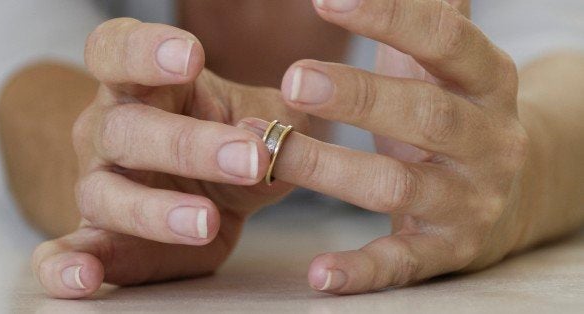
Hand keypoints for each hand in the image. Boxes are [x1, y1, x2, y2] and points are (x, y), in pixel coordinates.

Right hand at [31, 18, 306, 298]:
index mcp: (142, 83)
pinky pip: (59, 252)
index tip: (191, 56)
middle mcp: (109, 129)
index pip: (120, 50)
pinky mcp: (96, 236)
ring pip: (105, 193)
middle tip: (250, 159)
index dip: (147, 50)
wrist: (207, 192)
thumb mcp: (264, 122)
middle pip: (126, 128)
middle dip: (187, 144)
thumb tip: (267, 141)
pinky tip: (85, 278)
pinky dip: (64, 266)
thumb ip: (277, 127)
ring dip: (155, 211)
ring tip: (206, 221)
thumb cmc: (231, 142)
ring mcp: (97, 183)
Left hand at [264, 0, 528, 292]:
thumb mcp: (448, 62)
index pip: (445, 41)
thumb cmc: (454, 110)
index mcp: (488, 81)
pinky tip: (317, 273)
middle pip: (425, 117)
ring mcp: (471, 201)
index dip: (389, 17)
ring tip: (265, 149)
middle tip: (293, 81)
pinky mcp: (448, 250)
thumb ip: (428, 13)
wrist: (511, 189)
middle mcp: (489, 141)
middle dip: (358, 97)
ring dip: (328, 169)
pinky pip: (401, 263)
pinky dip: (359, 270)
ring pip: (397, 187)